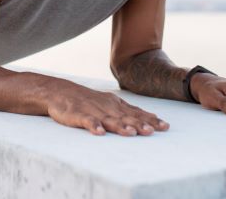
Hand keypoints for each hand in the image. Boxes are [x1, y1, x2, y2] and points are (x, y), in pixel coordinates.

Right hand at [46, 84, 169, 135]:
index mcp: (116, 105)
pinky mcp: (79, 115)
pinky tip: (100, 133)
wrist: (60, 92)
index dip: (150, 119)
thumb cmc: (88, 101)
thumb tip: (150, 119)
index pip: (136, 112)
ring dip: (120, 126)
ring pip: (109, 119)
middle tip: (153, 131)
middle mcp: (108, 107)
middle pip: (126, 117)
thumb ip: (127, 112)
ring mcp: (93, 110)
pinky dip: (94, 126)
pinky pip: (87, 121)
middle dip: (140, 124)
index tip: (165, 126)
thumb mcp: (109, 104)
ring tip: (131, 133)